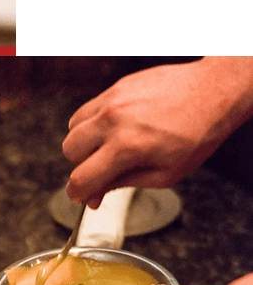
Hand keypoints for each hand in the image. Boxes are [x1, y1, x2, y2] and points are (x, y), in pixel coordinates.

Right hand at [62, 58, 252, 207]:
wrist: (214, 91)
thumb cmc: (198, 133)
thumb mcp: (165, 174)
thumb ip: (123, 184)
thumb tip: (95, 196)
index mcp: (127, 147)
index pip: (81, 179)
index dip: (77, 193)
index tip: (81, 196)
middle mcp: (114, 121)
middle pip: (69, 151)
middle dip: (81, 165)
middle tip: (101, 169)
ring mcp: (112, 100)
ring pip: (73, 129)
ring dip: (83, 143)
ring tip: (105, 147)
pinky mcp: (116, 88)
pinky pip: (86, 110)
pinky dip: (91, 124)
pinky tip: (111, 129)